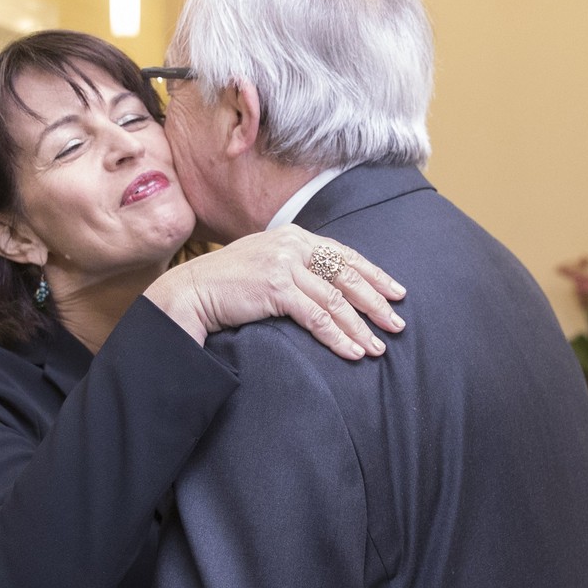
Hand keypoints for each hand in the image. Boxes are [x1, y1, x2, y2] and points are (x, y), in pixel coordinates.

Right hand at [143, 225, 405, 360]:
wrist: (191, 291)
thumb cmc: (227, 284)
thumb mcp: (265, 263)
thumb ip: (295, 266)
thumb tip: (327, 286)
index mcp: (294, 235)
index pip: (344, 254)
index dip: (374, 275)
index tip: (396, 292)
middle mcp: (293, 244)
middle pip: (347, 275)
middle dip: (376, 302)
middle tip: (397, 324)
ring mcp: (284, 265)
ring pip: (336, 300)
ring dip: (360, 327)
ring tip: (377, 347)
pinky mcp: (276, 288)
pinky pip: (317, 317)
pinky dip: (338, 337)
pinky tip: (352, 352)